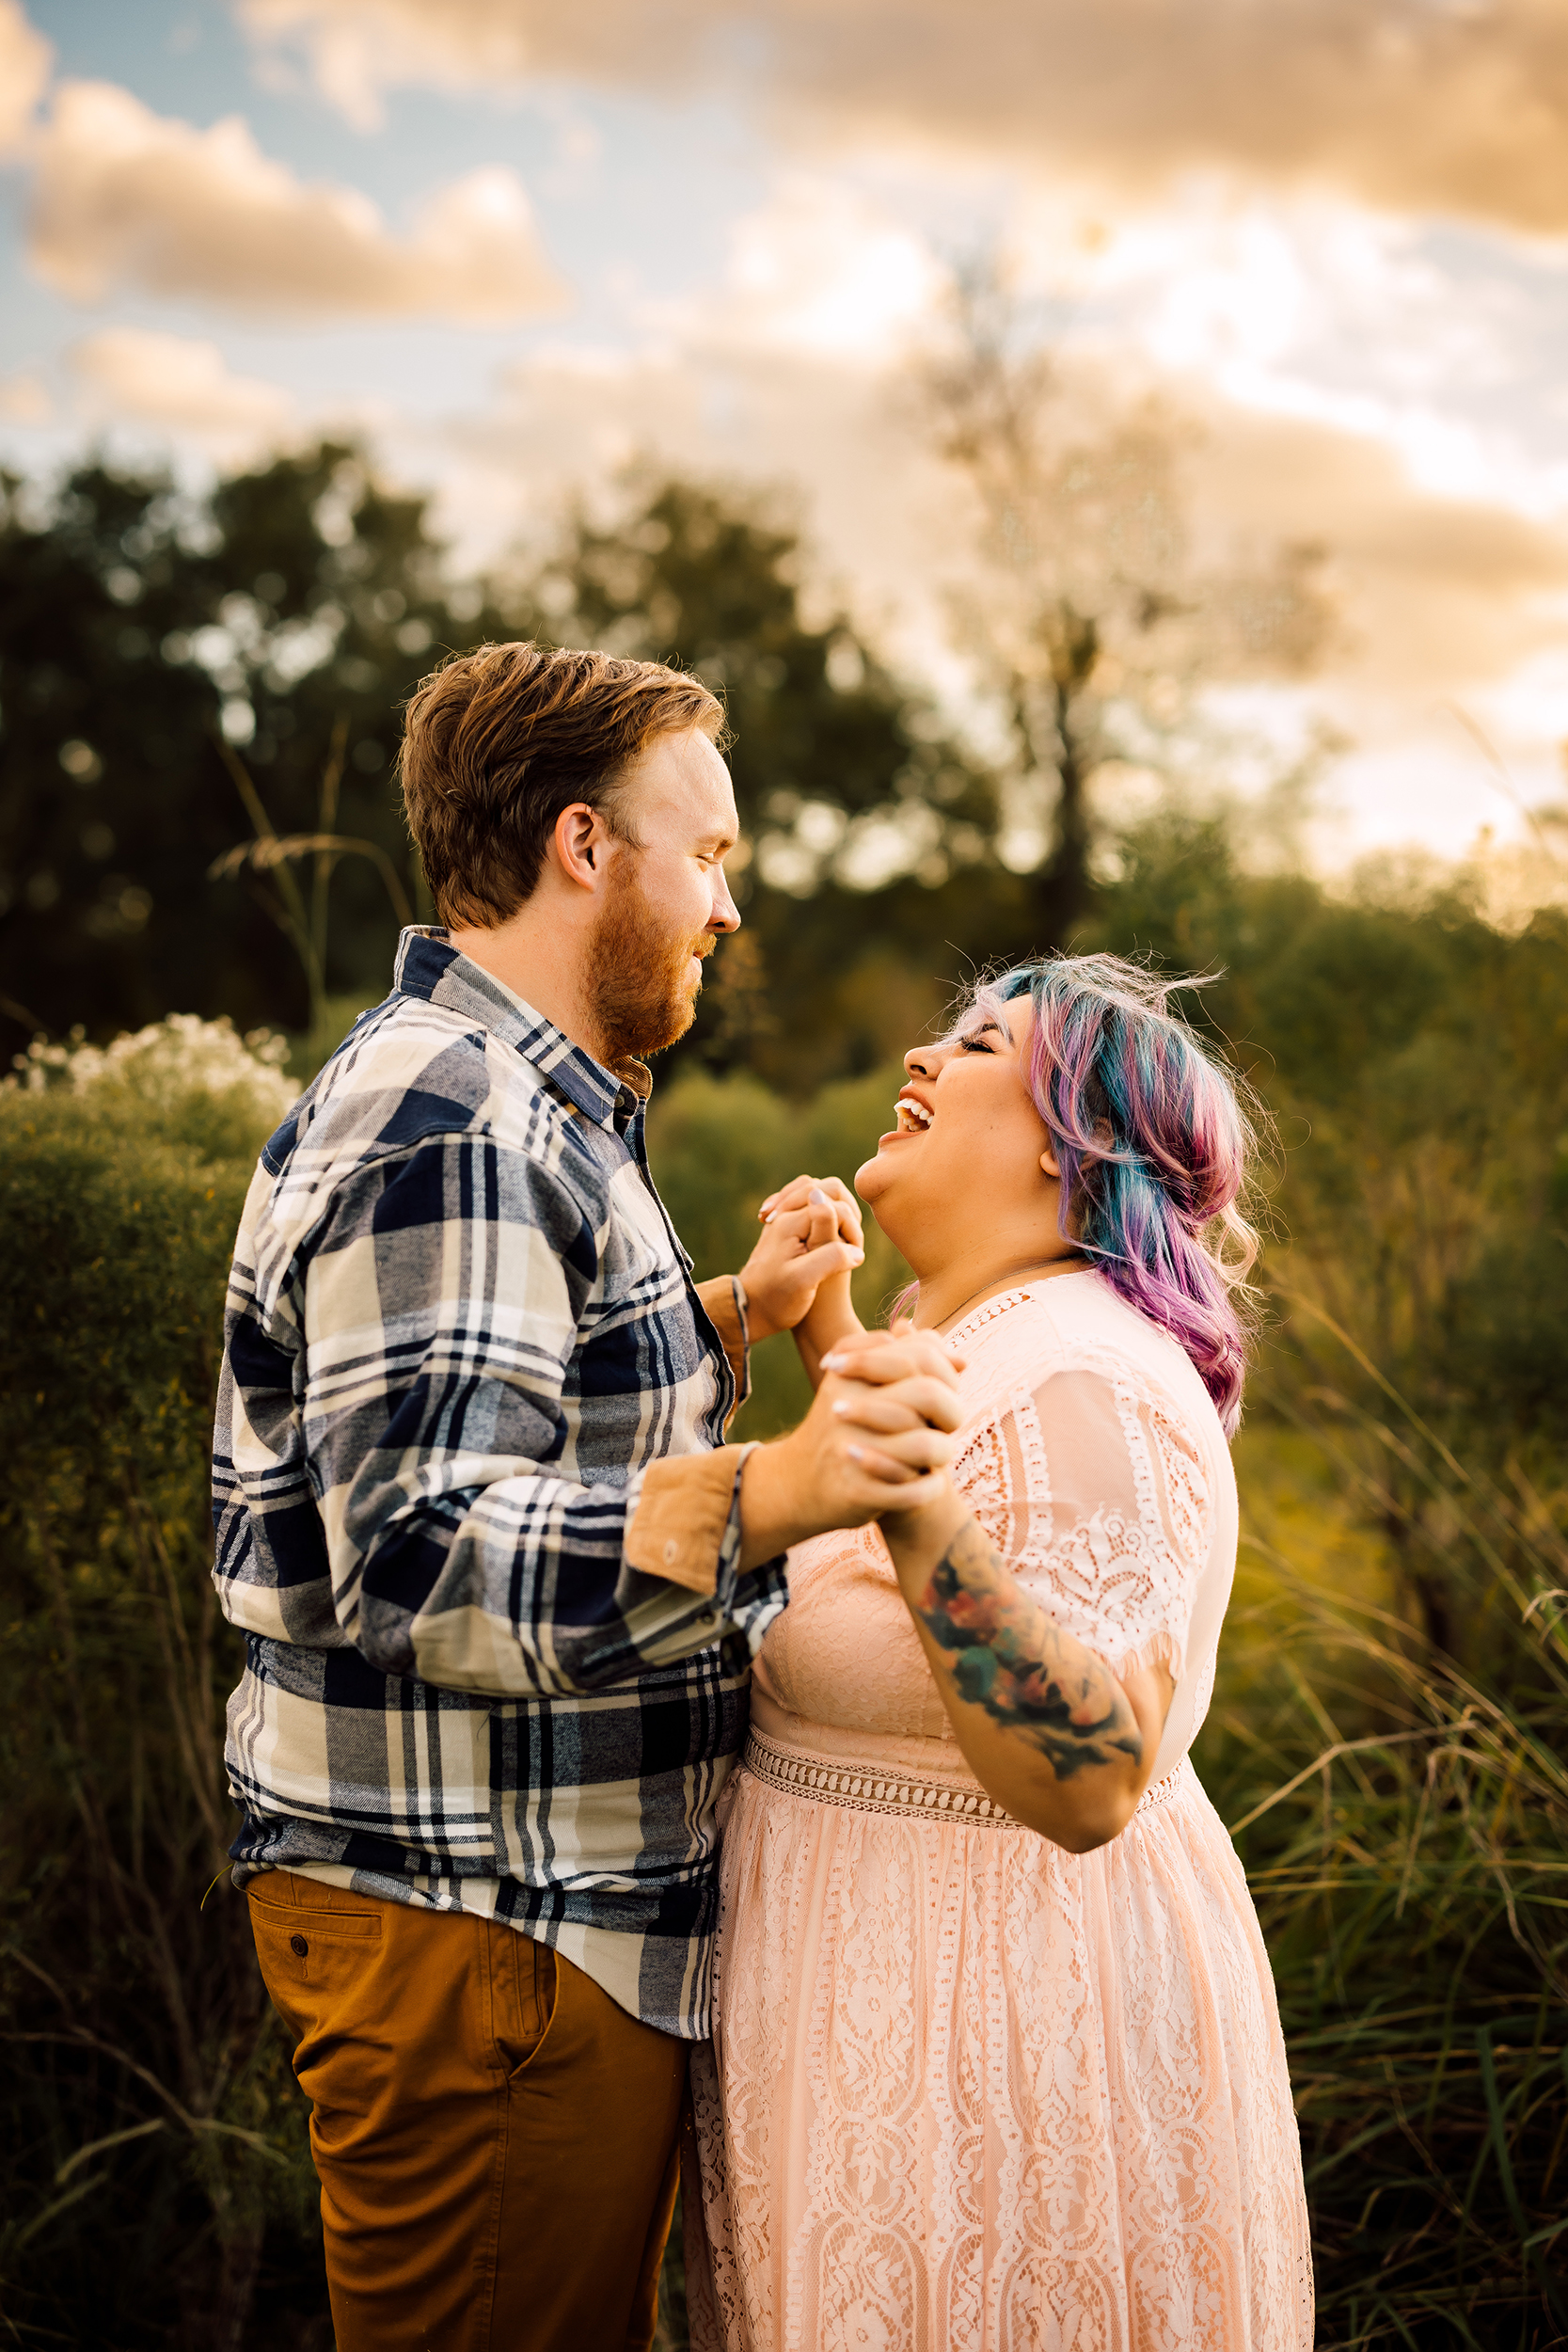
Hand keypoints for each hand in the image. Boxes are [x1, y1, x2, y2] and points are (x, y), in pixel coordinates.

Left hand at [738, 1175, 863, 1343]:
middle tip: (847, 1242)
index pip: (830, 1198)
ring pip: (821, 1198)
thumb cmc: (778, 1300)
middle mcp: (787, 1214)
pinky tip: (829, 1244)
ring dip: (837, 1215)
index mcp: (791, 1221)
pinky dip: (828, 1222)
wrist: (753, 1311)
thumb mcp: (805, 1279)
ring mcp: (787, 1220)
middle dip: (844, 1212)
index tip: (850, 1253)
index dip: (848, 1223)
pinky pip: (814, 1211)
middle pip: (826, 1188)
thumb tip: (856, 1243)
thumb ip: (830, 1253)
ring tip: (841, 1242)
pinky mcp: (791, 1231)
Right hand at [738, 1330, 964, 1567]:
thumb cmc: (847, 1426)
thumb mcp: (865, 1383)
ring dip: (942, 1453)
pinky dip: (930, 1488)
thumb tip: (961, 1360)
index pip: (920, 1354)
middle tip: (943, 1426)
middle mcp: (846, 1405)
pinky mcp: (856, 1489)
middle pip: (928, 1394)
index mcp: (850, 1371)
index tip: (943, 1391)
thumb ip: (909, 1361)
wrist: (799, 1480)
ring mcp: (850, 1448)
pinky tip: (927, 1481)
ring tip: (934, 1457)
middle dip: (950, 1412)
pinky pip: (915, 1490)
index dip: (946, 1374)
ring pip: (927, 1445)